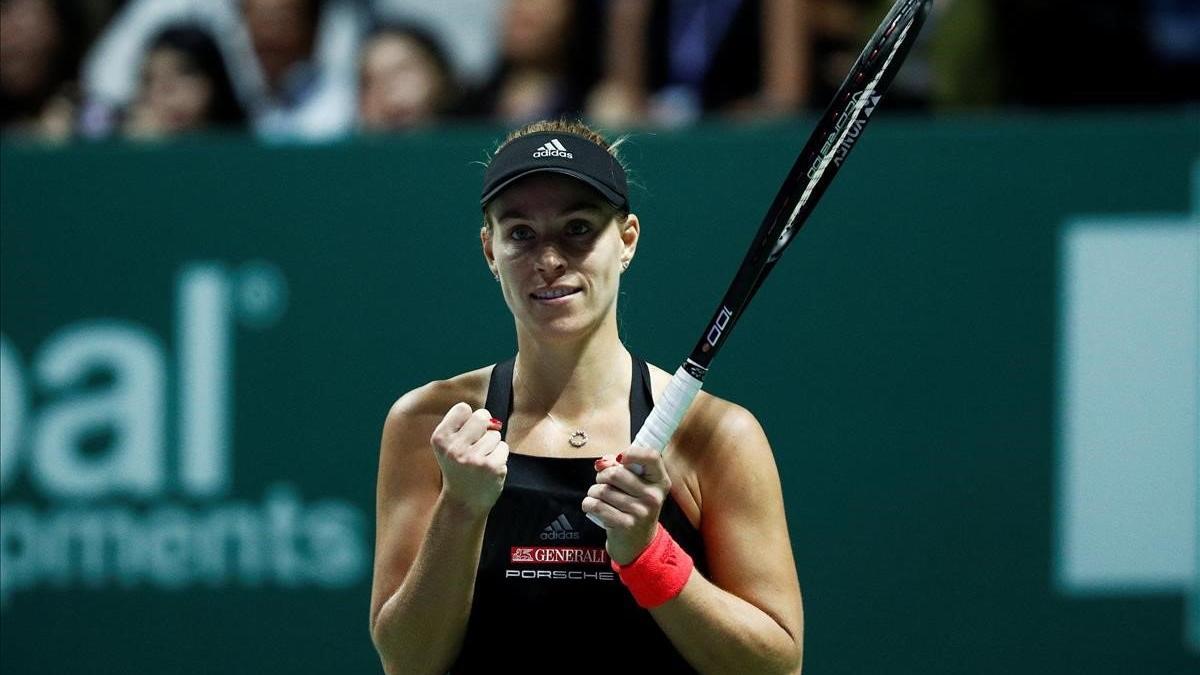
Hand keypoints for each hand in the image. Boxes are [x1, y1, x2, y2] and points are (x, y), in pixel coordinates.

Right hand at [429, 403, 508, 515]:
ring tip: (480, 462)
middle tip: (475, 449)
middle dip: (483, 429)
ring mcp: (474, 459)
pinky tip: (488, 470)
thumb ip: (464, 425)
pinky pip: (504, 447)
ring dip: (492, 446)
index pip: (463, 408)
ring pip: (495, 434)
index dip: (468, 420)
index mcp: (440, 439)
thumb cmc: (459, 468)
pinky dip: (499, 457)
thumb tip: (492, 421)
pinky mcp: (492, 467)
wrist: (463, 503)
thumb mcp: (449, 445)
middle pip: (482, 416)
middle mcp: (454, 448)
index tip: (463, 437)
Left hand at [582, 446, 669, 564]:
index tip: (620, 458)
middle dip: (602, 476)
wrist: (638, 542)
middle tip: (603, 482)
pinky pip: (596, 505)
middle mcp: (653, 496)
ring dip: (594, 491)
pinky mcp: (625, 524)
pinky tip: (593, 506)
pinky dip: (588, 503)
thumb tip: (602, 463)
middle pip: (616, 473)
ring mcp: (640, 512)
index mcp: (660, 481)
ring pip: (602, 490)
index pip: (651, 456)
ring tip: (599, 497)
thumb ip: (622, 468)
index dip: (632, 452)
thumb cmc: (634, 506)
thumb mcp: (637, 486)